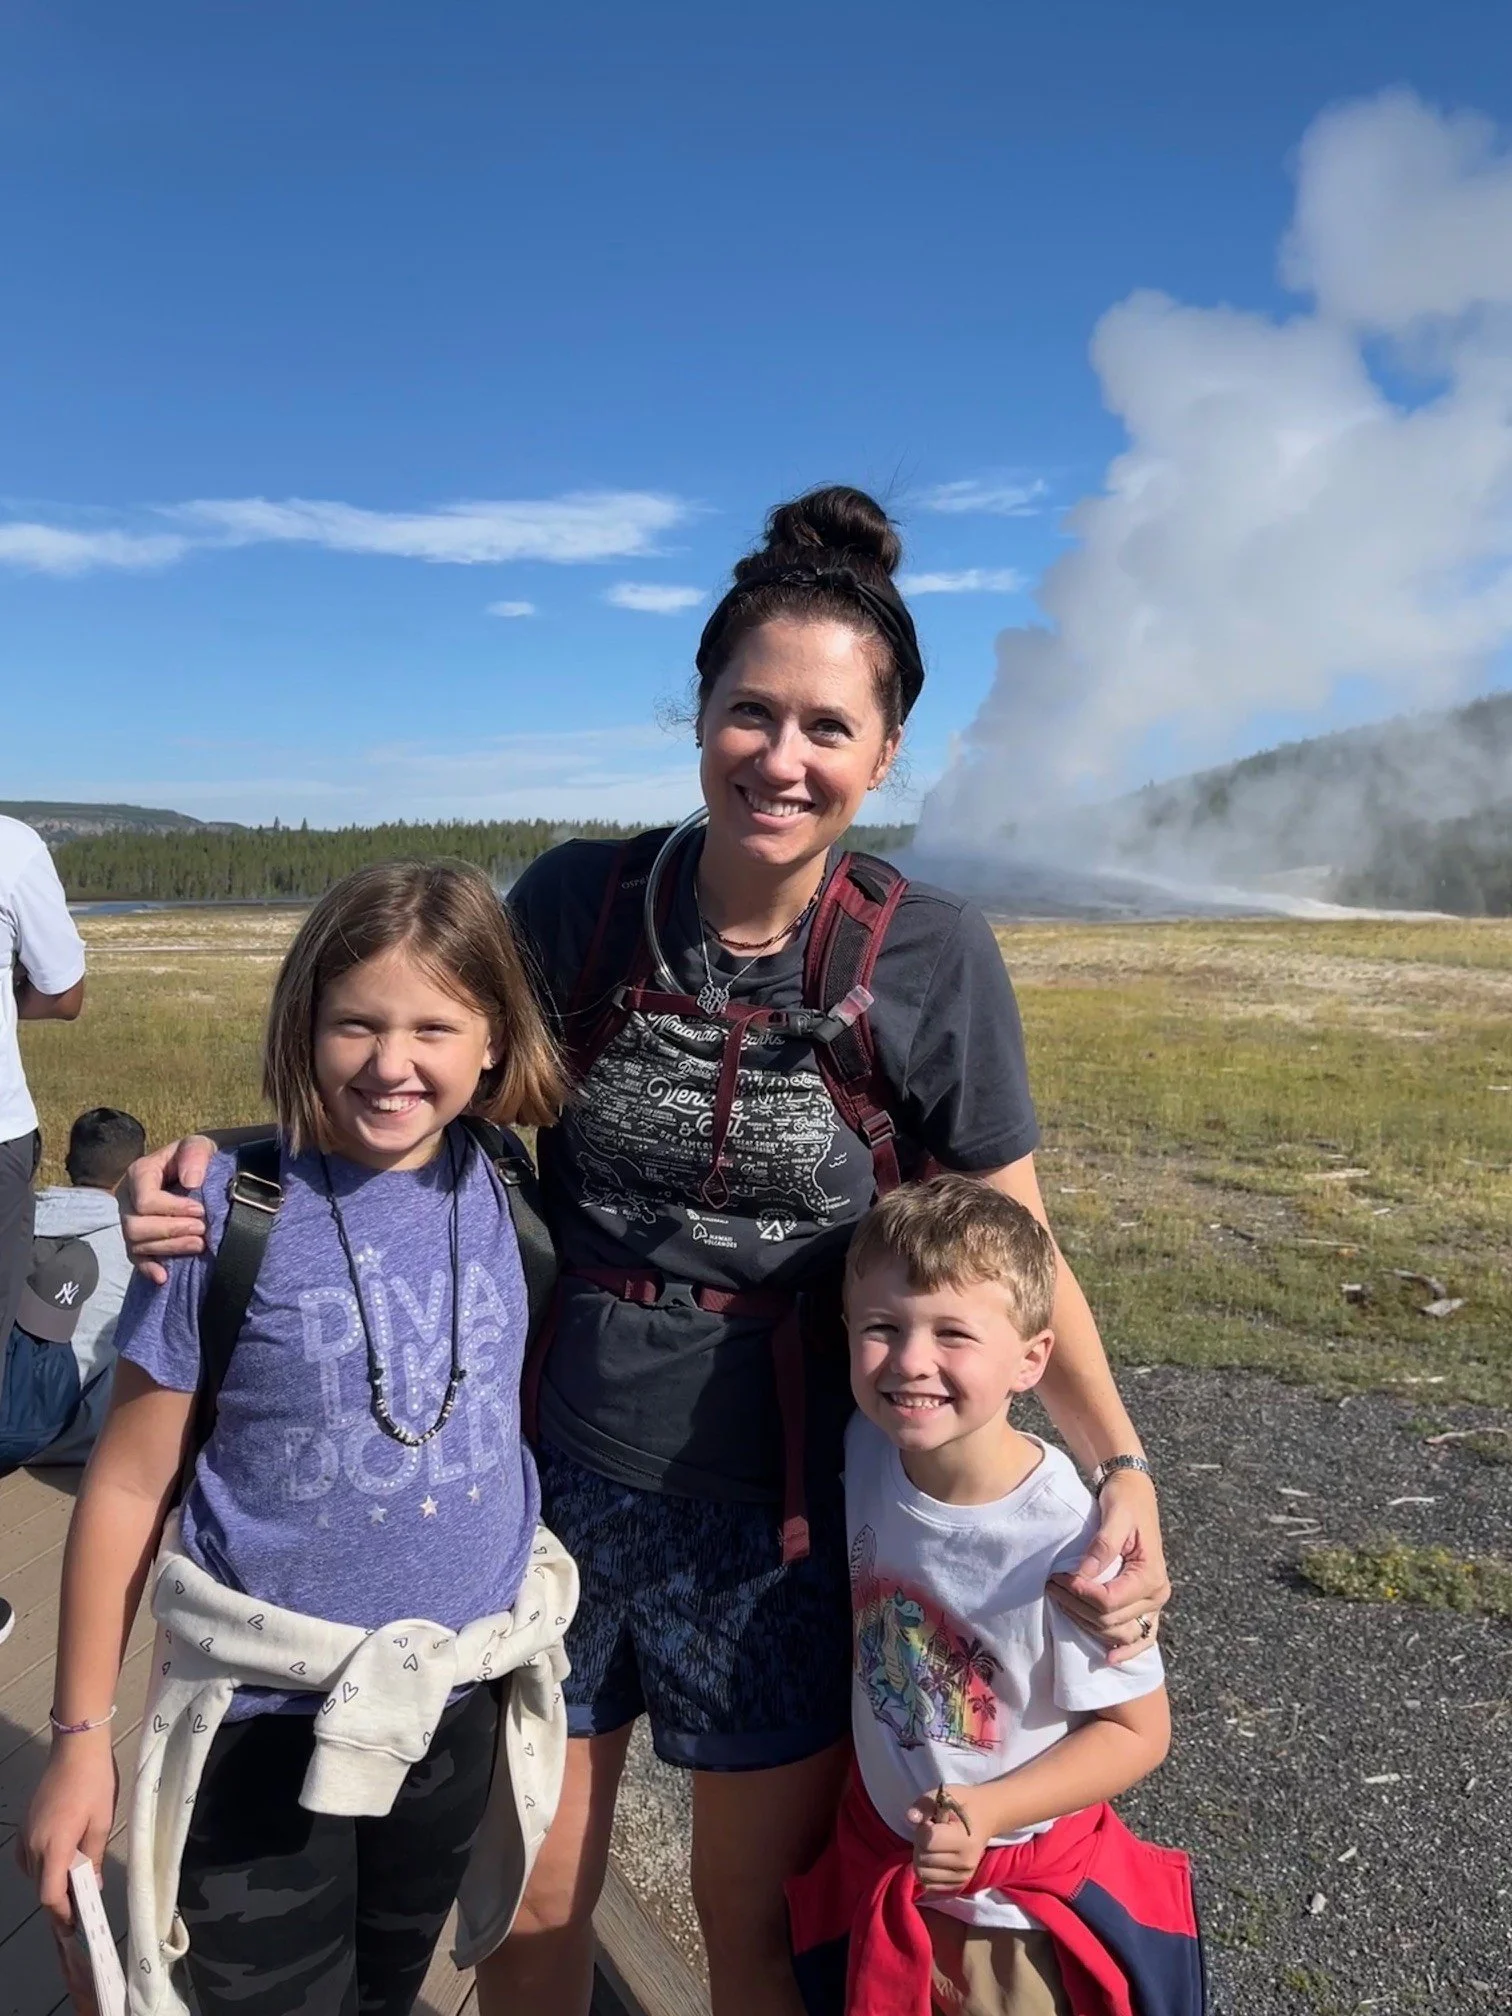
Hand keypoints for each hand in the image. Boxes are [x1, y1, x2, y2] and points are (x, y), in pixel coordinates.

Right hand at [19, 1739, 118, 1940]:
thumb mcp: (102, 1823)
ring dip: (51, 1884)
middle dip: (59, 1903)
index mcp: (54, 1846)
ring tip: (75, 1888)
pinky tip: (60, 1862)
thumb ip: (94, 1858)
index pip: (50, 1894)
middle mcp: (34, 1845)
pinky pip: (30, 1858)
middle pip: (41, 1887)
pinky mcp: (25, 1825)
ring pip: (34, 1874)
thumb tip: (93, 1886)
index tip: (75, 1925)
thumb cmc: (94, 1783)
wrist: (76, 1749)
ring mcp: (26, 1835)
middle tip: (80, 1912)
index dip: (62, 1914)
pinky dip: (43, 1867)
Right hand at [119, 1136, 215, 1282]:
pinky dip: (148, 1268)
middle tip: (202, 1229)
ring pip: (137, 1245)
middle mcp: (127, 1198)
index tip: (201, 1209)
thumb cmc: (196, 1158)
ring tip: (199, 1244)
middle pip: (136, 1226)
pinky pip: (135, 1259)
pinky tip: (163, 1277)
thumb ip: (195, 1155)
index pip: (145, 1201)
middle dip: (172, 1230)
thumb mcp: (199, 1145)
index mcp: (139, 1173)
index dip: (173, 1209)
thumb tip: (191, 1182)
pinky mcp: (138, 1239)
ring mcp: (130, 1221)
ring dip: (170, 1247)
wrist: (198, 1172)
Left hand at [905, 1784, 988, 1893]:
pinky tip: (934, 1859)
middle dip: (920, 1843)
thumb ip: (926, 1804)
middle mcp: (965, 1862)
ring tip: (933, 1846)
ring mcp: (963, 1877)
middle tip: (931, 1832)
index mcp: (964, 1839)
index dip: (922, 1829)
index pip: (928, 1841)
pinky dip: (926, 1871)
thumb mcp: (946, 1794)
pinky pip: (929, 1885)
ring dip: (921, 1858)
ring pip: (922, 1874)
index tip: (932, 1821)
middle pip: (922, 1859)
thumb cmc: (964, 1804)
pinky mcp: (959, 1885)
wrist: (986, 1817)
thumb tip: (910, 1817)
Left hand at [1049, 1468, 1169, 1664]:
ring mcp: (1153, 1604)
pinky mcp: (1145, 1605)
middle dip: (1077, 1606)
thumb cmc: (1125, 1502)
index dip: (1082, 1595)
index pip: (1111, 1601)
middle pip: (1110, 1620)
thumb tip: (1083, 1576)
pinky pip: (1140, 1637)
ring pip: (1117, 1632)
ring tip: (1060, 1601)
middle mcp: (1157, 1595)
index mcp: (1151, 1575)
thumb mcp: (1115, 1516)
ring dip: (1086, 1623)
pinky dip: (1125, 1650)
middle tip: (1052, 1584)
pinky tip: (1107, 1659)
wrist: (1135, 1495)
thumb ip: (1102, 1547)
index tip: (1060, 1578)